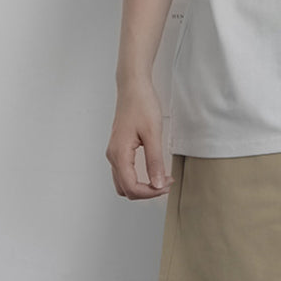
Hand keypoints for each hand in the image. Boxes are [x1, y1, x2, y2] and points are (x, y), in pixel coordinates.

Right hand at [105, 79, 174, 199]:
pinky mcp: (120, 148)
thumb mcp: (153, 134)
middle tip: (165, 183)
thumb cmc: (141, 105)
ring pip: (124, 182)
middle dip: (146, 192)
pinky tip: (153, 171)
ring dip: (142, 186)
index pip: (131, 187)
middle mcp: (113, 156)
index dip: (151, 192)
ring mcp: (115, 152)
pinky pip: (125, 172)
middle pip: (126, 189)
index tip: (166, 185)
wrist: (133, 87)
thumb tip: (157, 183)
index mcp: (119, 154)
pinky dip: (138, 178)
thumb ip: (154, 161)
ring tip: (161, 178)